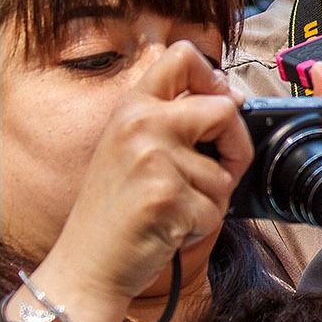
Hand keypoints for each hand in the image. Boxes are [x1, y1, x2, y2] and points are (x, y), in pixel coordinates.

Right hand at [50, 43, 251, 305]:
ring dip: (210, 199)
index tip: (223, 99)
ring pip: (225, 172)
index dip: (214, 76)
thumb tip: (231, 96)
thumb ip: (172, 119)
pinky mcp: (167, 197)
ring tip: (170, 207)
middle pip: (225, 110)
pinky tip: (168, 227)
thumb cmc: (117, 210)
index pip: (183, 56)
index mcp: (132, 108)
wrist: (87, 265)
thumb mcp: (132, 147)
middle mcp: (140, 125)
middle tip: (213, 172)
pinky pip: (217, 208)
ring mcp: (152, 160)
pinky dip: (201, 224)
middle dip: (234, 146)